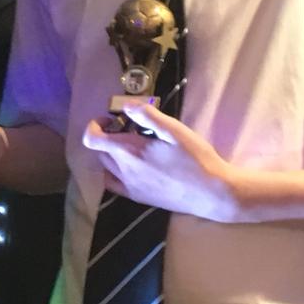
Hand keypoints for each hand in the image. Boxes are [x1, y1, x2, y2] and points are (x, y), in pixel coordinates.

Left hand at [83, 99, 239, 222]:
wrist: (212, 193)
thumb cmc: (196, 158)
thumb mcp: (175, 130)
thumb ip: (148, 116)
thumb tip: (125, 105)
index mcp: (129, 151)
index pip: (92, 139)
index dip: (94, 126)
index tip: (110, 119)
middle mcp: (124, 171)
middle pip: (100, 152)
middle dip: (107, 137)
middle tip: (128, 129)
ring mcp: (130, 187)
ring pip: (106, 168)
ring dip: (111, 154)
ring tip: (131, 147)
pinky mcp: (139, 198)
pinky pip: (114, 185)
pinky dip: (115, 173)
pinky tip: (133, 167)